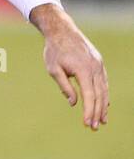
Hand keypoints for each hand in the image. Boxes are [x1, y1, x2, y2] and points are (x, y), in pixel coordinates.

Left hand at [31, 4, 108, 129]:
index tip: (86, 123)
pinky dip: (104, 94)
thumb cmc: (54, 51)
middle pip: (99, 95)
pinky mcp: (98, 63)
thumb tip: (74, 103)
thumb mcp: (54, 70)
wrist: (62, 31)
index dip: (88, 111)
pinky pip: (104, 82)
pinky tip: (104, 104)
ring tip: (102, 120)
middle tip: (94, 127)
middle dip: (97, 113)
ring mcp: (98, 64)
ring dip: (103, 106)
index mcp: (83, 70)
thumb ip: (65, 87)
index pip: (89, 95)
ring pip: (104, 89)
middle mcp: (94, 67)